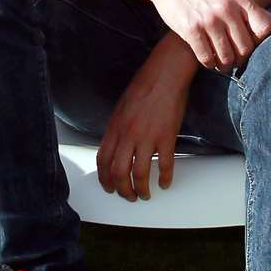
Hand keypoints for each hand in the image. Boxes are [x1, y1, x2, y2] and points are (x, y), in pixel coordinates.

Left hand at [96, 36, 195, 199]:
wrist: (165, 74)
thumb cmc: (144, 86)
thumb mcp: (121, 108)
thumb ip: (117, 129)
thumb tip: (115, 148)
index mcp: (115, 127)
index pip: (103, 161)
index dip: (105, 179)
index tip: (109, 187)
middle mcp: (128, 135)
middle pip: (119, 172)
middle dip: (122, 190)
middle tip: (128, 196)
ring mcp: (147, 137)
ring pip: (140, 174)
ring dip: (142, 190)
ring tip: (145, 194)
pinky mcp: (166, 137)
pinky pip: (165, 165)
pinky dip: (165, 178)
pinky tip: (165, 183)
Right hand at [146, 0, 270, 70]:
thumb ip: (257, 11)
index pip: (264, 28)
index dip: (260, 42)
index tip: (250, 44)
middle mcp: (226, 8)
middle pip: (246, 48)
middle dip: (240, 58)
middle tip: (234, 59)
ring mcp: (208, 19)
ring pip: (226, 57)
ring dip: (224, 65)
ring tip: (221, 63)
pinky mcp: (190, 29)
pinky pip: (206, 58)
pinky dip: (208, 63)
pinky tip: (207, 58)